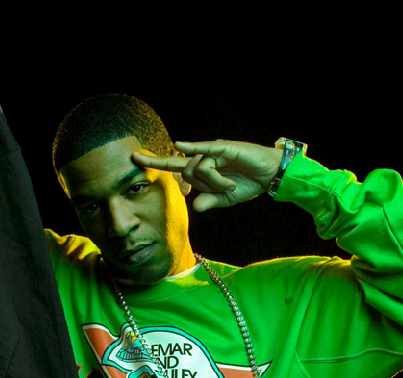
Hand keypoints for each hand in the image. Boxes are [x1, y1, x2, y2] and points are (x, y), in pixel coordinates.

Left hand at [132, 140, 282, 211]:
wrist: (268, 176)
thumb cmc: (246, 184)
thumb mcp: (225, 198)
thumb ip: (208, 201)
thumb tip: (194, 206)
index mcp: (200, 171)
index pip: (172, 167)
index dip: (154, 163)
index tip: (134, 158)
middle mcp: (203, 159)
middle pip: (187, 173)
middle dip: (204, 185)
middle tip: (224, 187)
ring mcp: (212, 152)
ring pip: (199, 168)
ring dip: (215, 181)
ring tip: (231, 183)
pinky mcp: (224, 148)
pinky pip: (204, 149)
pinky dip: (192, 148)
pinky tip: (179, 146)